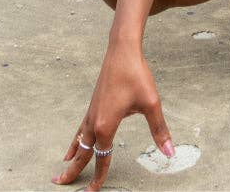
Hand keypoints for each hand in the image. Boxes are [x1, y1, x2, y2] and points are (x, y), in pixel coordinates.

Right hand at [52, 41, 174, 190]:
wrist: (122, 50)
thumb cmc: (136, 75)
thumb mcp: (151, 103)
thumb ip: (159, 130)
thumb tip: (169, 152)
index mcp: (106, 126)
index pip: (102, 158)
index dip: (99, 177)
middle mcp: (94, 122)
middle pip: (82, 153)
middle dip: (73, 171)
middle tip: (61, 184)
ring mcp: (91, 113)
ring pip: (78, 141)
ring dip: (72, 156)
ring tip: (62, 170)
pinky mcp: (93, 104)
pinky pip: (80, 129)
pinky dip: (75, 140)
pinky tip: (73, 143)